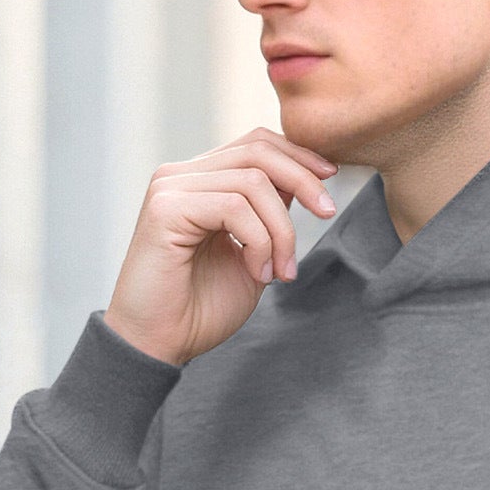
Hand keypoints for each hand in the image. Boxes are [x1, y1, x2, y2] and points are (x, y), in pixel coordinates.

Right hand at [103, 127, 340, 366]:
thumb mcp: (253, 257)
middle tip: (327, 212)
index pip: (254, 145)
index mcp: (200, 182)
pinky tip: (258, 274)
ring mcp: (170, 188)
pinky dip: (259, 243)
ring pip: (252, 183)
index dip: (297, 155)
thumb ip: (269, 219)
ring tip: (280, 272)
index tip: (330, 178)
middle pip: (257, 151)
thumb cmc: (200, 309)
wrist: (159, 344)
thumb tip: (300, 183)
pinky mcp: (165, 208)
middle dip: (303, 179)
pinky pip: (233, 207)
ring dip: (281, 230)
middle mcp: (181, 176)